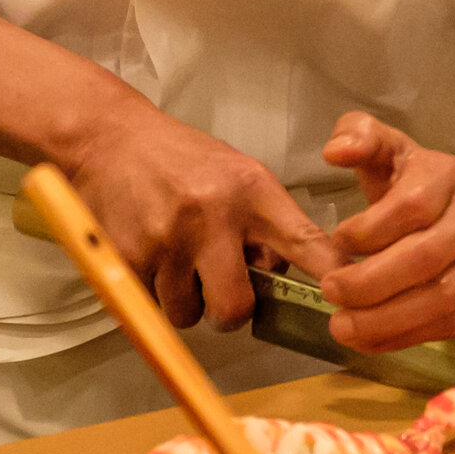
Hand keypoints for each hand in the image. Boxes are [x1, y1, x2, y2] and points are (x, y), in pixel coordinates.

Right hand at [64, 99, 337, 331]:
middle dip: (230, 310)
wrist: (110, 138)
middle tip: (218, 287)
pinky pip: (152, 305)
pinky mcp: (129, 258)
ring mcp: (168, 240)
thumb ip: (265, 224)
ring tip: (177, 260)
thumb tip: (282, 276)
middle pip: (236, 308)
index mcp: (252, 191)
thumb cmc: (181, 160)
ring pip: (189, 314)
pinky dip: (154, 292)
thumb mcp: (237, 175)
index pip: (305, 242)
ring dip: (187, 301)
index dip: (330, 277)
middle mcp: (213, 216)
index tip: (345, 301)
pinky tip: (152, 254)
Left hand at [313, 113, 454, 350]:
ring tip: (341, 325)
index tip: (337, 240)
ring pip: (437, 300)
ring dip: (384, 319)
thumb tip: (334, 152)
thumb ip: (361, 137)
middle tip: (330, 290)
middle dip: (371, 281)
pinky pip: (444, 328)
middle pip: (424, 258)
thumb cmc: (433, 189)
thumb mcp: (398, 151)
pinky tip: (366, 340)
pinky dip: (402, 338)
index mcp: (449, 179)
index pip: (413, 206)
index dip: (371, 228)